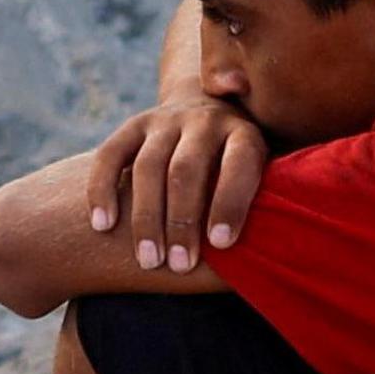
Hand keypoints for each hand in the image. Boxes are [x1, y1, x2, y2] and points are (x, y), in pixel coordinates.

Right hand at [83, 96, 264, 275]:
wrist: (209, 107)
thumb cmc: (242, 166)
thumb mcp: (267, 171)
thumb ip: (268, 202)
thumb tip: (272, 256)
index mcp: (244, 134)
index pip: (238, 165)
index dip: (229, 203)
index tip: (221, 245)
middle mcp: (204, 121)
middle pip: (186, 170)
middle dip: (181, 221)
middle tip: (178, 265)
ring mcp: (165, 120)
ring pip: (147, 166)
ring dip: (146, 217)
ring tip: (148, 260)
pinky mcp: (134, 125)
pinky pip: (109, 156)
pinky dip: (102, 190)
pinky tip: (102, 226)